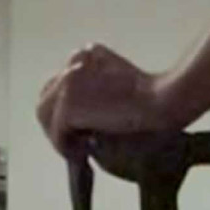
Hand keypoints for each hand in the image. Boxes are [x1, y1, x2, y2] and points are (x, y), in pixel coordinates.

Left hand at [37, 45, 172, 157]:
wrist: (163, 100)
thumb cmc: (156, 96)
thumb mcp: (124, 81)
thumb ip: (101, 85)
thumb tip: (88, 114)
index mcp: (86, 53)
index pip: (64, 82)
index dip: (69, 106)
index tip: (80, 125)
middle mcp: (72, 62)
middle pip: (49, 94)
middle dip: (56, 120)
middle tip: (72, 142)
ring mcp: (68, 83)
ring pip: (46, 112)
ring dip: (57, 133)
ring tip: (74, 151)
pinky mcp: (69, 106)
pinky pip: (57, 131)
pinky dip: (64, 146)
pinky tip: (80, 156)